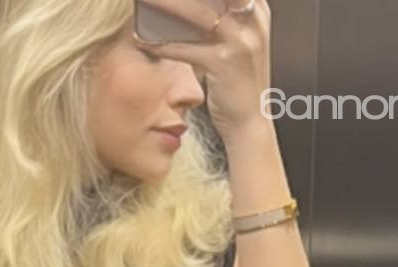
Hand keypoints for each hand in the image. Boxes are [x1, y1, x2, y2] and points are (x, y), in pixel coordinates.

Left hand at [144, 0, 271, 144]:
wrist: (250, 123)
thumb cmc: (238, 80)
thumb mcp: (239, 37)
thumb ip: (223, 12)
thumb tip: (181, 6)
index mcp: (256, 7)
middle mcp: (251, 19)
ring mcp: (240, 41)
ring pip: (197, 12)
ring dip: (165, 4)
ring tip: (141, 0)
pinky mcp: (225, 64)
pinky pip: (186, 48)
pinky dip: (162, 43)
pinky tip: (141, 39)